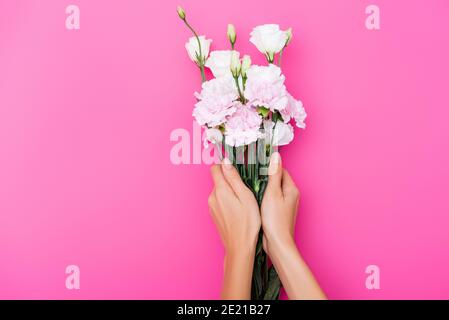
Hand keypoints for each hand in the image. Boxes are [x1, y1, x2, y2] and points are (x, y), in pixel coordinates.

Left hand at [209, 158, 260, 299]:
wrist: (239, 247)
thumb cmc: (247, 223)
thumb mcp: (246, 197)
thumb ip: (234, 178)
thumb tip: (226, 161)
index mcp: (220, 190)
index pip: (216, 169)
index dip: (224, 164)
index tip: (234, 165)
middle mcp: (212, 197)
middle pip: (219, 179)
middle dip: (230, 179)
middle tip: (245, 185)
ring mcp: (212, 207)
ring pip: (220, 191)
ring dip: (230, 191)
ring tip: (244, 199)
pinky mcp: (214, 215)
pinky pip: (220, 201)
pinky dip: (228, 201)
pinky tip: (239, 209)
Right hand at [260, 152, 325, 299]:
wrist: (277, 243)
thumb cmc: (275, 220)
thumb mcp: (272, 193)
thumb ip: (273, 174)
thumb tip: (276, 156)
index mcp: (291, 189)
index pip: (281, 170)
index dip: (269, 167)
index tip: (256, 166)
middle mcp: (291, 195)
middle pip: (277, 180)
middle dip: (265, 177)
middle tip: (251, 177)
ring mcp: (286, 204)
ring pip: (274, 190)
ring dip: (264, 188)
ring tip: (252, 188)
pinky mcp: (280, 212)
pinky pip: (272, 200)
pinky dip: (264, 198)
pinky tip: (255, 200)